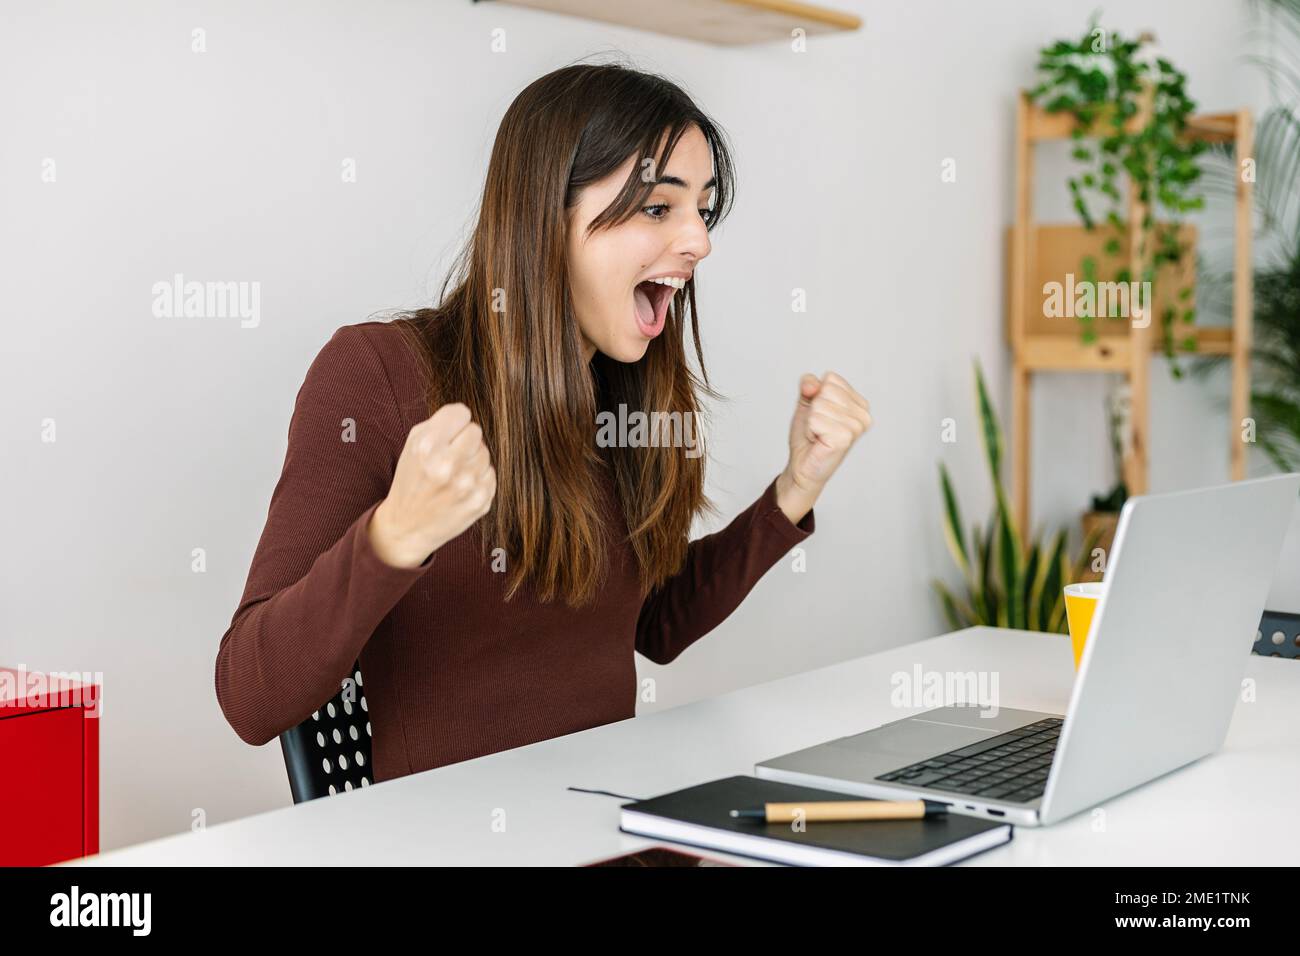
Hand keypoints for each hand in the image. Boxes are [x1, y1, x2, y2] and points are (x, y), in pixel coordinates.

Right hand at [368, 403, 496, 568]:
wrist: (408, 527)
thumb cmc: (411, 480)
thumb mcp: (413, 445)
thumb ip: (440, 423)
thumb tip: (467, 415)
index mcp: (427, 447)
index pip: (462, 413)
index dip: (454, 422)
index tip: (447, 434)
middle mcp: (448, 466)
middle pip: (476, 431)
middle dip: (463, 440)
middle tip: (450, 455)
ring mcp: (467, 486)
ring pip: (485, 452)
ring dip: (472, 459)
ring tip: (454, 473)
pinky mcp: (481, 502)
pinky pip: (491, 473)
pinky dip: (478, 478)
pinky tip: (461, 487)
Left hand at [776, 371, 871, 523]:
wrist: (803, 464)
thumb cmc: (808, 436)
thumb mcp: (807, 403)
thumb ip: (809, 385)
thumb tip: (812, 384)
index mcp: (859, 403)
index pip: (831, 378)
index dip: (817, 395)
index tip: (821, 414)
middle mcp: (863, 414)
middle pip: (825, 390)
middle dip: (814, 409)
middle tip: (818, 427)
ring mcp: (856, 427)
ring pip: (819, 404)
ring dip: (811, 421)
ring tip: (819, 435)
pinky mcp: (845, 438)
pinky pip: (816, 419)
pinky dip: (810, 430)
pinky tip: (818, 441)